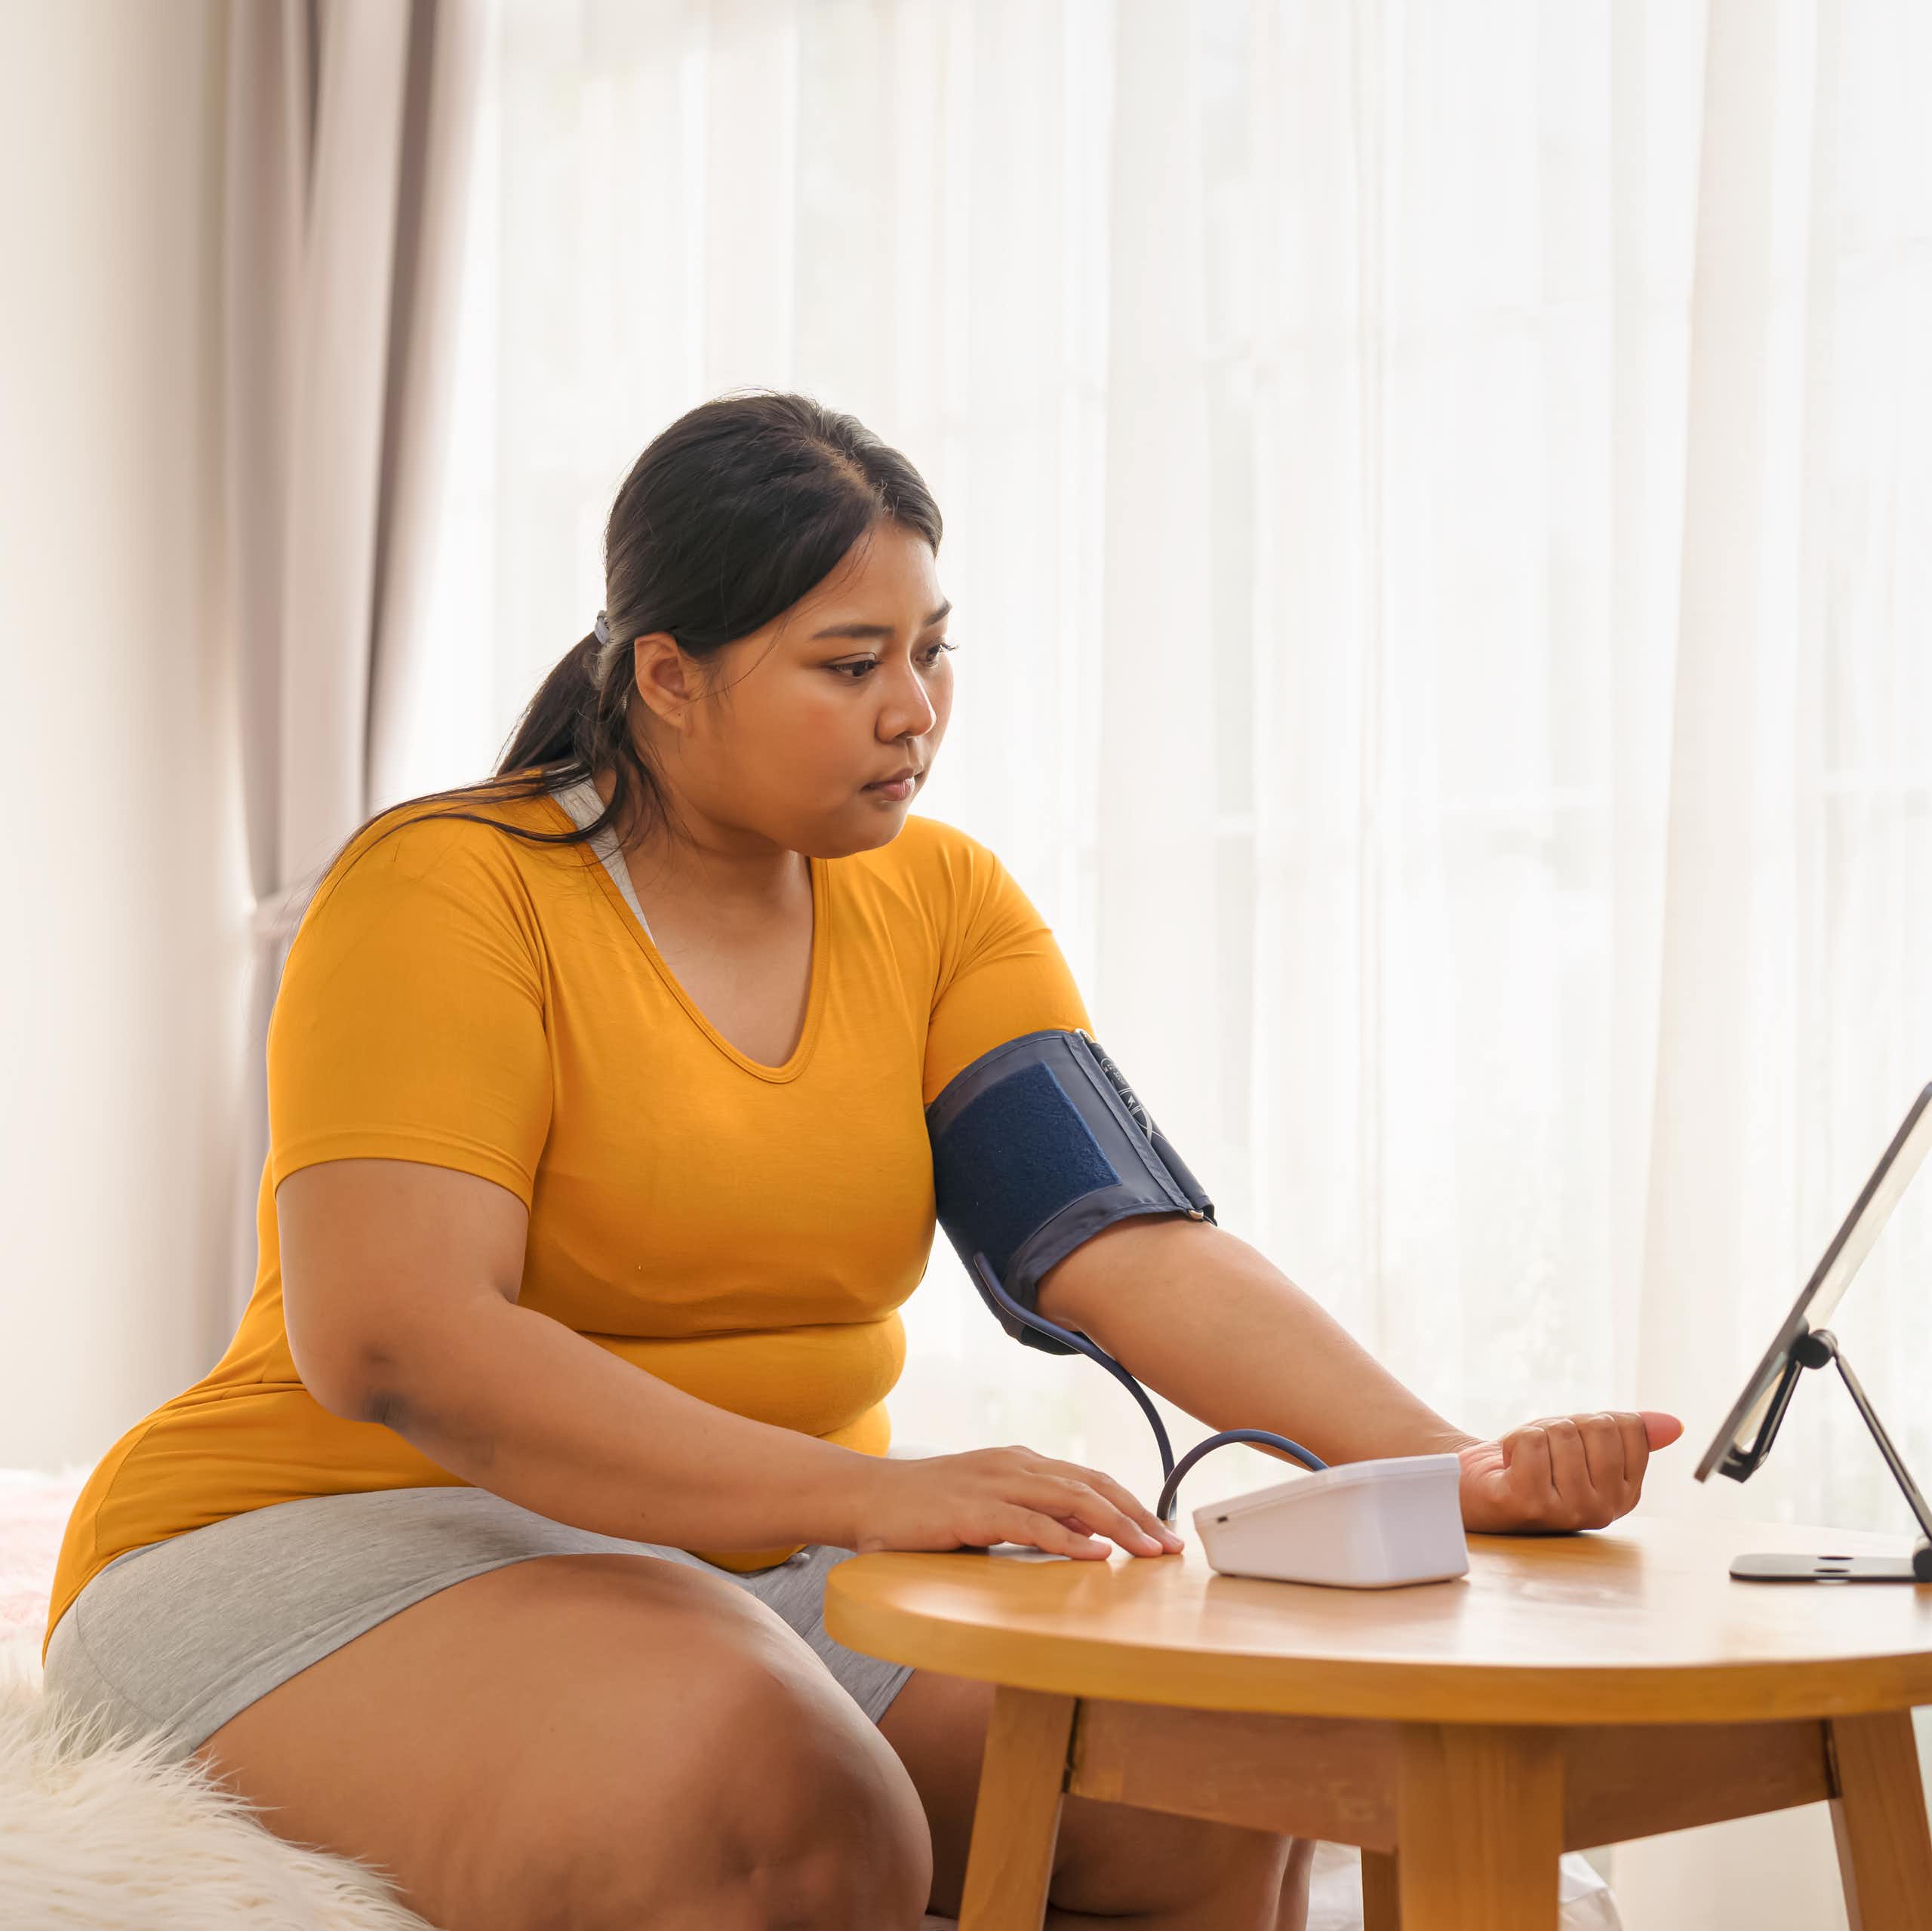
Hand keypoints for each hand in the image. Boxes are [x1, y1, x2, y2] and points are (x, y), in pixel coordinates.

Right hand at [851, 1446, 1185, 1560]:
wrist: (864, 1497)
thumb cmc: (922, 1511)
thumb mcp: (986, 1509)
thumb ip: (1030, 1519)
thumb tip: (1084, 1540)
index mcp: (1020, 1462)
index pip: (1090, 1479)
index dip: (1131, 1504)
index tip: (1162, 1533)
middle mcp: (1014, 1464)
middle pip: (1093, 1485)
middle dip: (1138, 1515)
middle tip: (1171, 1547)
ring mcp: (994, 1483)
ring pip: (1072, 1500)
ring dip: (1118, 1527)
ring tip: (1149, 1552)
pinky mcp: (973, 1509)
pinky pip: (1031, 1523)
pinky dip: (1068, 1539)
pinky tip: (1096, 1555)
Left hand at [1455, 1410, 1683, 1533]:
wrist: (1474, 1484)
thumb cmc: (1533, 1461)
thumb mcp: (1584, 1440)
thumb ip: (1630, 1434)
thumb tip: (1676, 1425)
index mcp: (1624, 1493)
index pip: (1627, 1427)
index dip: (1590, 1421)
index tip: (1570, 1443)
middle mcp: (1603, 1510)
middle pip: (1598, 1427)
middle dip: (1562, 1425)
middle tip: (1542, 1451)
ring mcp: (1567, 1512)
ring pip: (1562, 1433)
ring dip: (1534, 1434)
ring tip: (1524, 1460)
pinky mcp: (1528, 1505)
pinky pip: (1532, 1443)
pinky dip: (1514, 1441)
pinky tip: (1508, 1466)